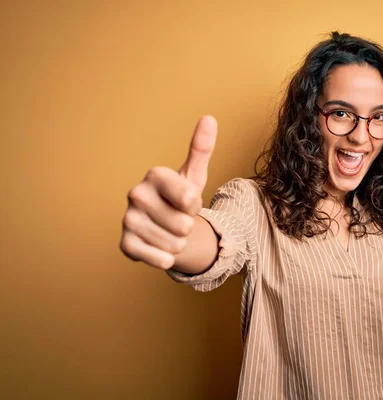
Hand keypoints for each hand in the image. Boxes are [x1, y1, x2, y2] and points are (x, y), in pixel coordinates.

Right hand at [119, 116, 217, 269]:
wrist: (164, 227)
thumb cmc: (180, 198)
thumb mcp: (194, 175)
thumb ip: (201, 148)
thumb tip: (209, 118)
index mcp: (154, 175)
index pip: (189, 198)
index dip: (195, 205)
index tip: (187, 200)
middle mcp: (135, 194)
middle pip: (183, 224)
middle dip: (188, 227)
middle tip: (178, 219)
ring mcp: (128, 219)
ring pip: (174, 244)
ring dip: (178, 243)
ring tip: (170, 232)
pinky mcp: (125, 245)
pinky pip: (159, 258)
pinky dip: (166, 258)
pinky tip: (160, 247)